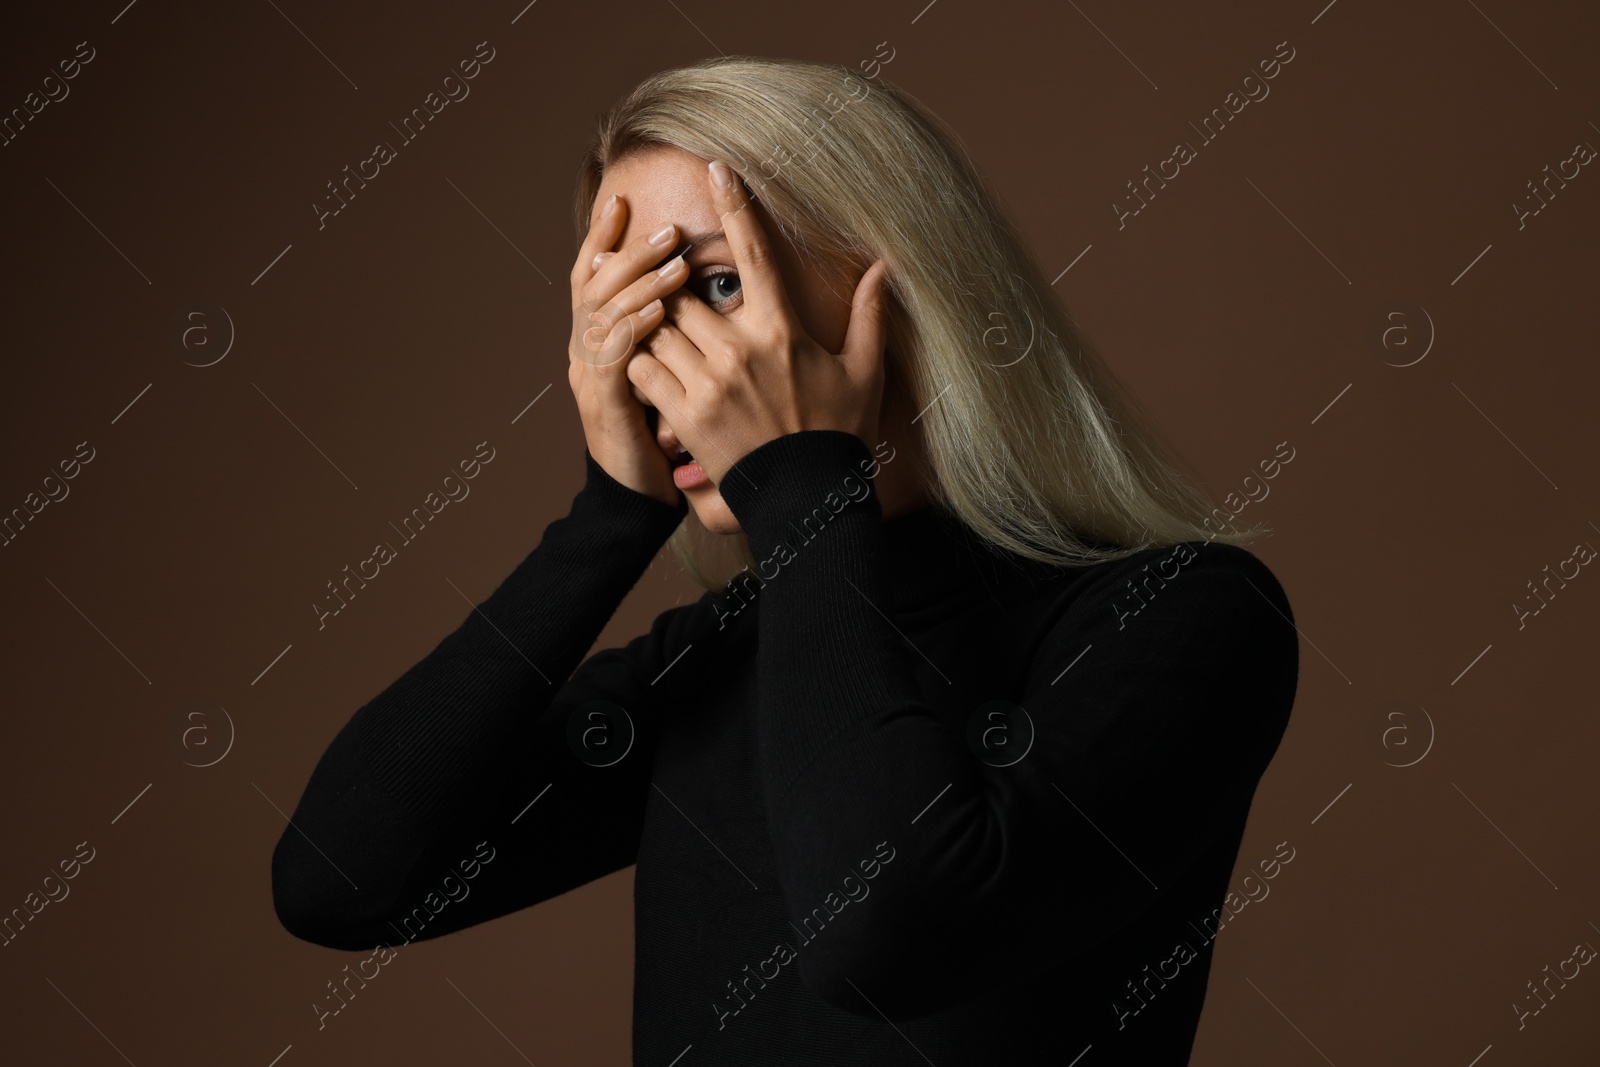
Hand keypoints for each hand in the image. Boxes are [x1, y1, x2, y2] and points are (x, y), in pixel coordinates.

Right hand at [566, 193, 691, 506]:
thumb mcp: (661, 375)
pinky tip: (660, 310)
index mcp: (596, 340)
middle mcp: (583, 351)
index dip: (602, 238)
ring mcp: (588, 376)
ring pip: (603, 314)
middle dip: (628, 250)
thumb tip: (688, 290)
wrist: (637, 497)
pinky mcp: (602, 404)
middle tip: (668, 227)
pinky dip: (634, 328)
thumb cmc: (658, 435)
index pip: (592, 276)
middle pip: (593, 284)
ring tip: (674, 259)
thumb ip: (665, 334)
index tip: (622, 200)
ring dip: (638, 282)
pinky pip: (613, 356)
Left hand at [624, 160, 891, 488]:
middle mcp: (740, 349)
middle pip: (682, 291)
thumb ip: (869, 316)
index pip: (754, 254)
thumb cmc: (838, 434)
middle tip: (662, 281)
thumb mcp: (863, 372)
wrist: (809, 500)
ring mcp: (709, 383)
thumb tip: (886, 267)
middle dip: (669, 285)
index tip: (717, 166)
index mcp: (782, 330)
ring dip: (650, 324)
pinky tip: (649, 367)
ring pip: (656, 327)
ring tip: (653, 328)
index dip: (736, 205)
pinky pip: (642, 370)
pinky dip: (638, 362)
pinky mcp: (685, 416)